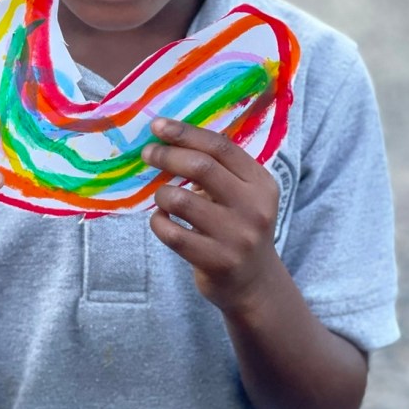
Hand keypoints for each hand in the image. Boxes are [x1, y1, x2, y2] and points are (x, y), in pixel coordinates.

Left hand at [141, 118, 278, 311]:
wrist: (254, 283)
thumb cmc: (238, 228)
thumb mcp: (242, 195)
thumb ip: (217, 169)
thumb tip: (167, 138)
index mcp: (261, 183)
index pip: (220, 147)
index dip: (185, 133)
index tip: (158, 125)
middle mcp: (254, 208)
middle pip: (201, 167)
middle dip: (167, 156)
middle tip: (147, 153)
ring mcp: (237, 237)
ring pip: (181, 200)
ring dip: (162, 194)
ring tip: (163, 197)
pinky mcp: (218, 261)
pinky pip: (172, 234)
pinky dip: (158, 222)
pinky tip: (162, 221)